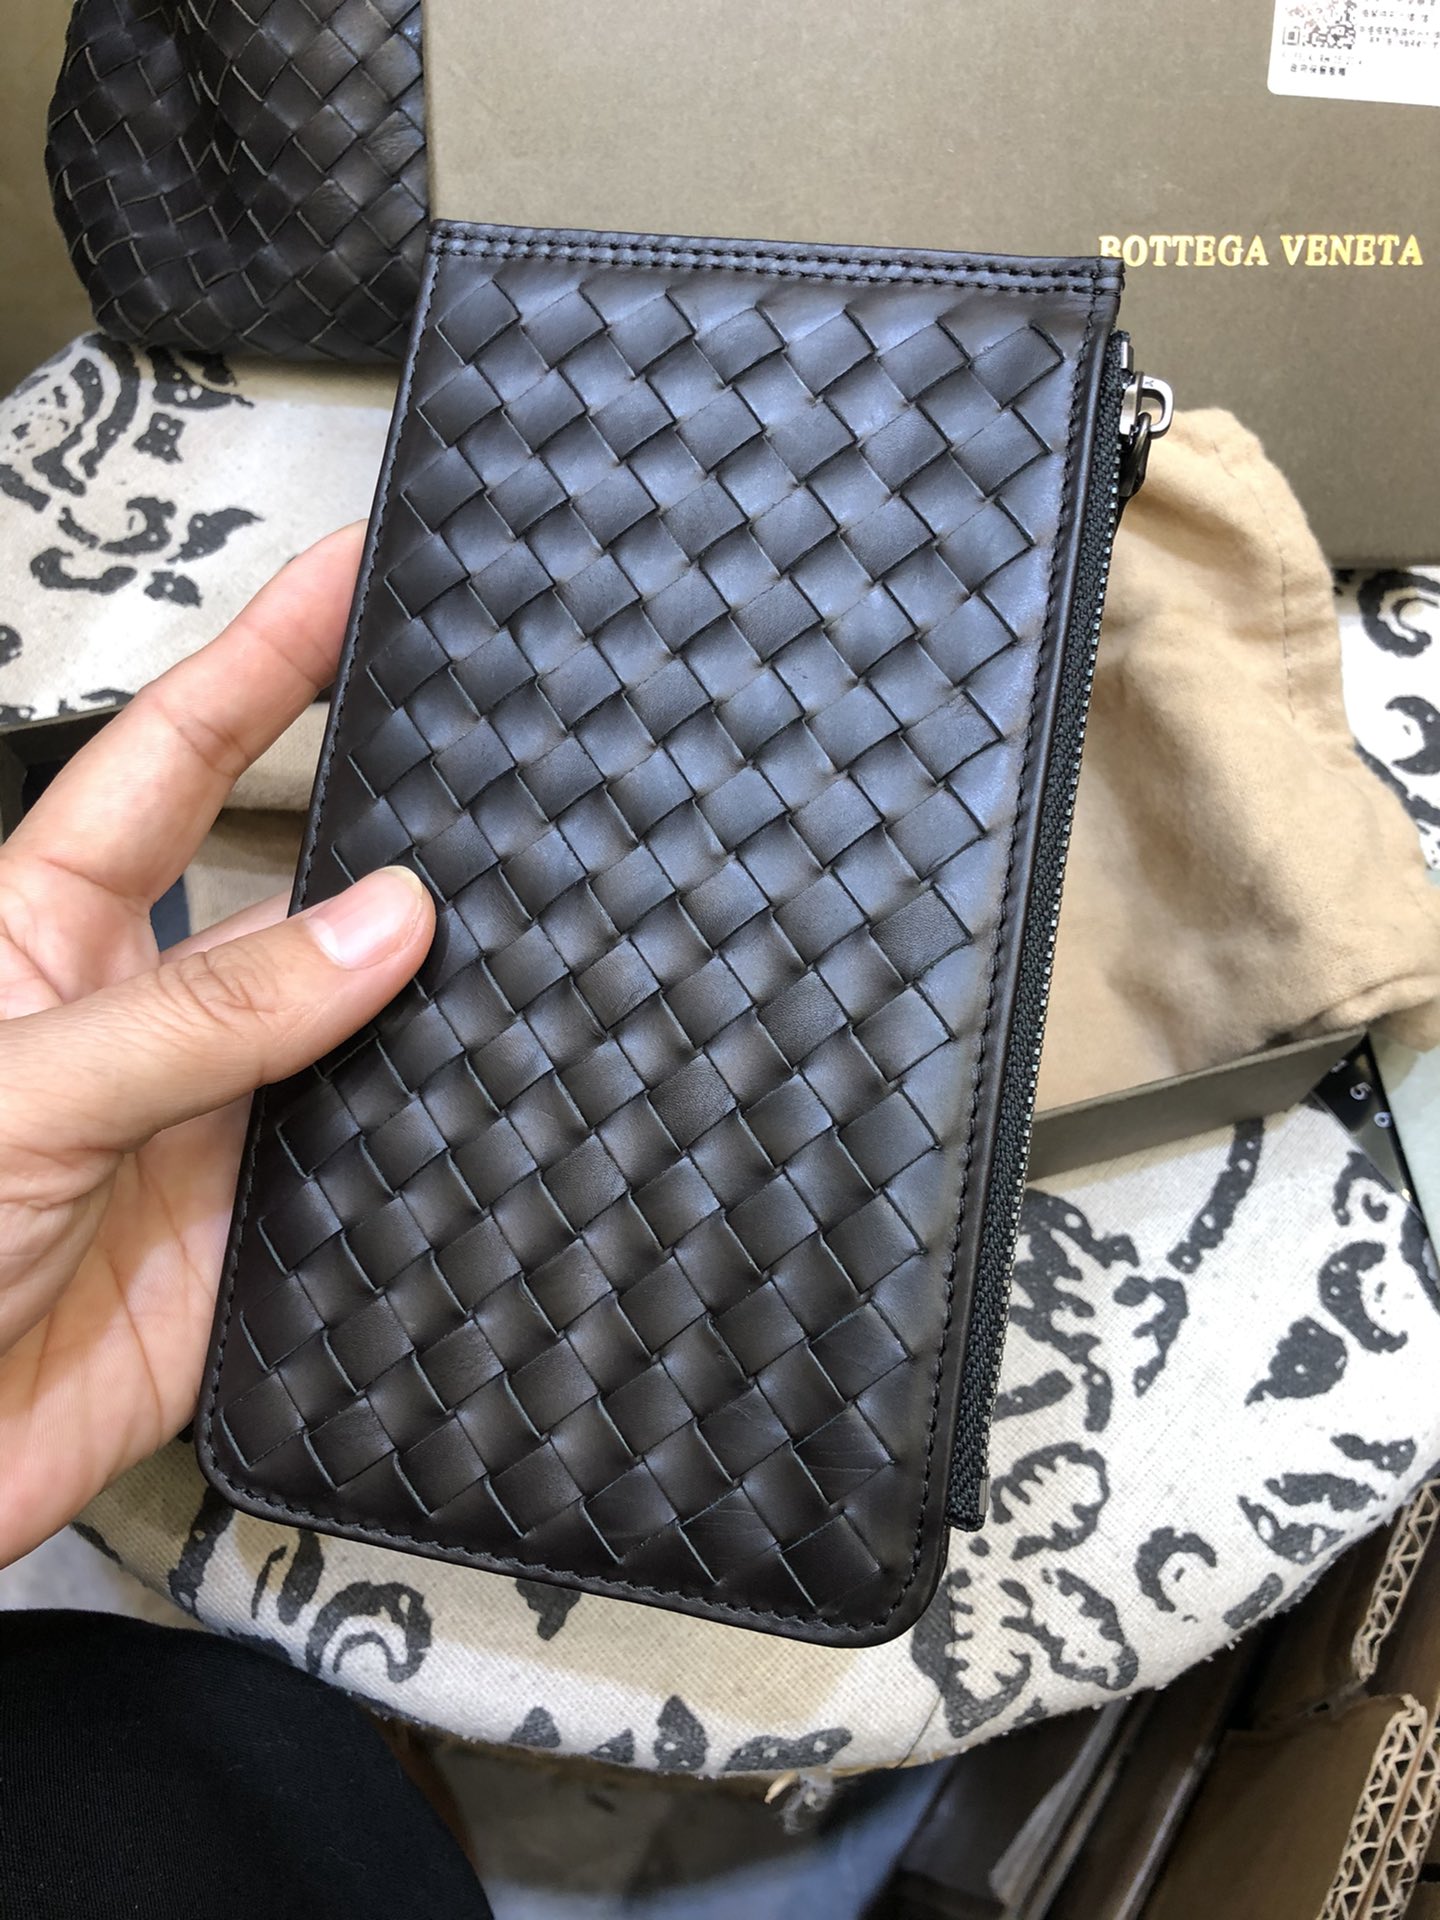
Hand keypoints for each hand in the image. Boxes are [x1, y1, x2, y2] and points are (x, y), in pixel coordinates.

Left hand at [0, 528, 434, 1565]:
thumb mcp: (18, 1092)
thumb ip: (202, 1013)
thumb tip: (383, 922)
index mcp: (41, 935)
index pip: (173, 759)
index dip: (264, 659)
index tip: (350, 575)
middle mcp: (137, 1022)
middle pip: (288, 898)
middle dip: (385, 831)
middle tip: (498, 770)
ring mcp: (201, 1137)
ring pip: (348, 1039)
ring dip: (425, 1005)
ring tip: (533, 941)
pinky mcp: (252, 1254)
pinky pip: (365, 1181)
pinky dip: (433, 1152)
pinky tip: (498, 1112)